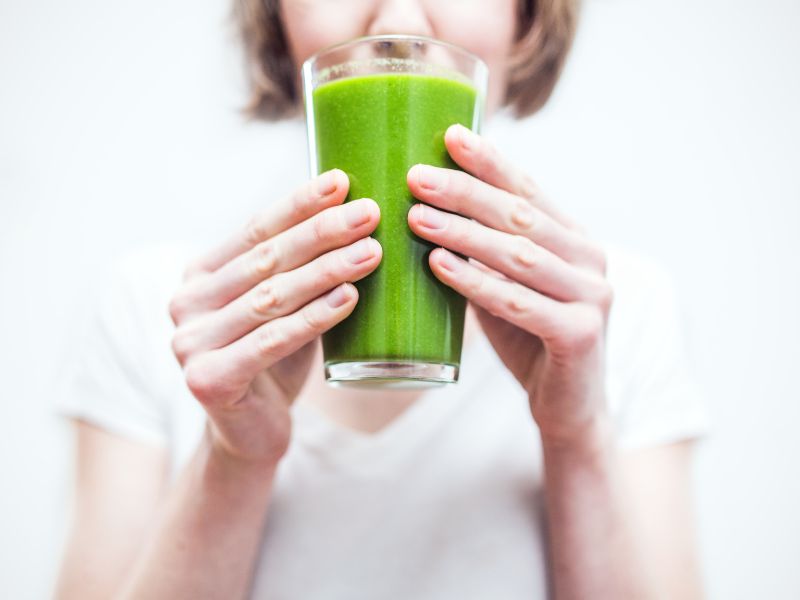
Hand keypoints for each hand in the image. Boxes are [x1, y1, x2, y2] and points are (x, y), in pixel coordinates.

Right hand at [168, 170, 380, 465]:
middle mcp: (186, 301)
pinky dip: (314, 317)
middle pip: (266, 260)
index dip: (299, 204)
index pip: (256, 229)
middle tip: (369, 213)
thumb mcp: (284, 305)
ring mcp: (190, 342)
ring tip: (371, 252)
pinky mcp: (207, 379)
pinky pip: (270, 341)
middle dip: (322, 233)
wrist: (251, 432)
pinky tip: (349, 297)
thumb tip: (354, 211)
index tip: (343, 181)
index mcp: (201, 273)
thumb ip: (299, 267)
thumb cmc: (275, 360)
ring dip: (326, 270)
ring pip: (271, 297)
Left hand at [407, 125, 612, 443]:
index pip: (527, 190)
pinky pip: (519, 303)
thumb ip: (484, 253)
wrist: (568, 406)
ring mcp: (591, 295)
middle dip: (465, 192)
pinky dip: (476, 282)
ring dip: (462, 233)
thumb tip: (425, 210)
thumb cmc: (529, 340)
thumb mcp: (506, 286)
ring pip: (518, 255)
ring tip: (415, 217)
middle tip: (416, 176)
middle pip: (520, 216)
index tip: (449, 135)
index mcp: (573, 239)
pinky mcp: (581, 333)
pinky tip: (439, 265)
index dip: (489, 162)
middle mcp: (589, 258)